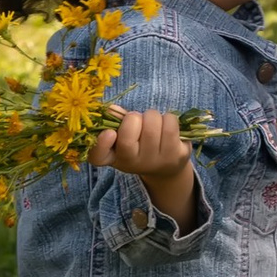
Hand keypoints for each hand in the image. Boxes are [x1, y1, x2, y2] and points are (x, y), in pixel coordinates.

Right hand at [92, 107, 199, 222]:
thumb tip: (112, 109)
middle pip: (130, 130)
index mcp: (114, 157)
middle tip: (139, 120)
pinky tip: (167, 127)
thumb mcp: (123, 137)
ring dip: (153, 116)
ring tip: (154, 123)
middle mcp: (133, 164)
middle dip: (135, 117)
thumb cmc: (139, 145)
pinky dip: (169, 118)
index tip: (109, 133)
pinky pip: (170, 124)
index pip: (98, 157)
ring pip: (152, 123)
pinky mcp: (177, 156)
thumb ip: (116, 122)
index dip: (101, 144)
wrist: (166, 166)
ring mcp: (156, 162)